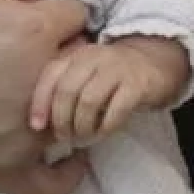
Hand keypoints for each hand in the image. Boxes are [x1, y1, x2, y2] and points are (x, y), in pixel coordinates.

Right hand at [0, 0, 93, 193]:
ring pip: (74, 115)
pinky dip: (67, 170)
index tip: (28, 13)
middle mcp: (37, 86)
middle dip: (62, 52)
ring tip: (36, 90)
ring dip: (62, 100)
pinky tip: (65, 153)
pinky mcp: (2, 173)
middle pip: (81, 64)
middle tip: (27, 50)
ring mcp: (23, 136)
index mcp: (28, 31)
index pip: (74, 13)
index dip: (51, 8)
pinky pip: (56, 185)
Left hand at [29, 36, 189, 148]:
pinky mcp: (138, 84)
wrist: (156, 63)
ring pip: (89, 101)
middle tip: (65, 137)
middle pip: (67, 91)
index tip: (37, 127)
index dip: (40, 104)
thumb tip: (42, 122)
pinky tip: (104, 133)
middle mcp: (94, 58)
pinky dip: (106, 127)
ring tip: (84, 138)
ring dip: (83, 126)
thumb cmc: (112, 76)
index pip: (50, 77)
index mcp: (76, 55)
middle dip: (62, 120)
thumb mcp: (85, 75)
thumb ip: (64, 89)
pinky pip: (116, 110)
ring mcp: (117, 69)